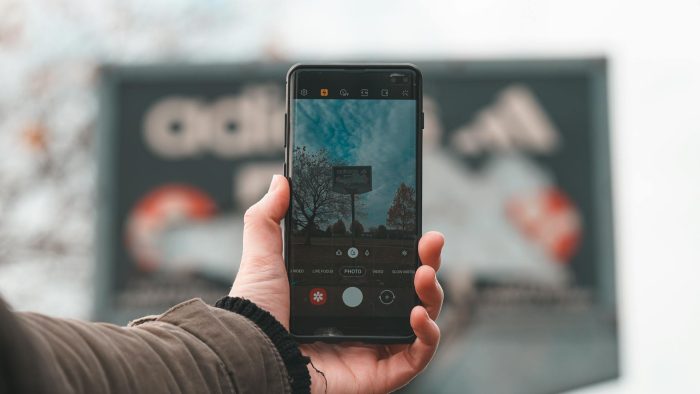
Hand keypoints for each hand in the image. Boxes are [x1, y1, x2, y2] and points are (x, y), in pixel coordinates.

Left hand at [231, 175, 444, 392]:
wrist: (253, 353)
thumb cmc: (256, 312)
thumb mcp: (264, 256)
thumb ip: (269, 217)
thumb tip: (281, 180)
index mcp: (342, 291)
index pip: (386, 267)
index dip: (407, 248)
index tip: (417, 227)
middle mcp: (361, 317)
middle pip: (412, 290)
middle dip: (428, 264)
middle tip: (431, 243)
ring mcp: (373, 345)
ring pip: (423, 320)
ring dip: (433, 294)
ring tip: (424, 274)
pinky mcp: (379, 373)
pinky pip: (418, 358)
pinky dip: (428, 336)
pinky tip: (417, 315)